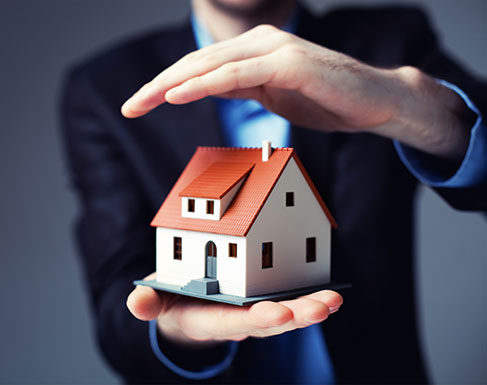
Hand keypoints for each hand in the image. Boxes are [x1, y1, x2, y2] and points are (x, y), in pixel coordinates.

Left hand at [122, 25, 470, 159]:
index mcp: (253, 50)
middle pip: (195, 63)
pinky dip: (203, 84)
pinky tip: (175, 96)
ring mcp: (272, 48)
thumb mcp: (274, 96)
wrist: (373, 101)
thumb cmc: (327, 100)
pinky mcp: (286, 62)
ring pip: (209, 65)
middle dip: (156, 86)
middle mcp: (259, 42)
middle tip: (129, 106)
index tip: (140, 105)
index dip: (165, 86)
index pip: (200, 68)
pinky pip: (235, 74)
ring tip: (140, 103)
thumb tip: (213, 88)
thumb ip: (244, 87)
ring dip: (169, 85)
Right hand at [127, 273, 342, 343]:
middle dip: (297, 317)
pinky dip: (309, 296)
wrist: (188, 307)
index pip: (236, 322)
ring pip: (286, 313)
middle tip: (322, 308)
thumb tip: (138, 305)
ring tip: (335, 300)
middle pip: (270, 321)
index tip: (280, 314)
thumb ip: (149, 301)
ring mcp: (254, 310)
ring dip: (311, 308)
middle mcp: (238, 318)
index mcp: (211, 318)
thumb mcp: (157, 299)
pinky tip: (331, 291)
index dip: (257, 319)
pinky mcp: (264, 299)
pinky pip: (289, 299)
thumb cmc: (173, 299)